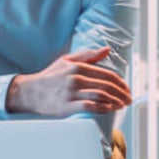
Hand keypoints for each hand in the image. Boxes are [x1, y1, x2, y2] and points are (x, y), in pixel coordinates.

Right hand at [6, 46, 131, 116]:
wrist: (29, 91)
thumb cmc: (50, 76)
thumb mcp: (67, 60)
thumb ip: (89, 55)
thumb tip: (107, 49)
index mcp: (78, 67)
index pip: (107, 75)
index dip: (121, 83)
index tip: (127, 89)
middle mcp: (76, 78)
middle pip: (107, 86)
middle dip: (122, 93)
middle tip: (129, 99)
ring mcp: (71, 93)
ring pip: (101, 96)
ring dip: (115, 101)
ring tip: (122, 105)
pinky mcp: (66, 106)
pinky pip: (89, 106)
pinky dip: (102, 108)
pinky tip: (109, 109)